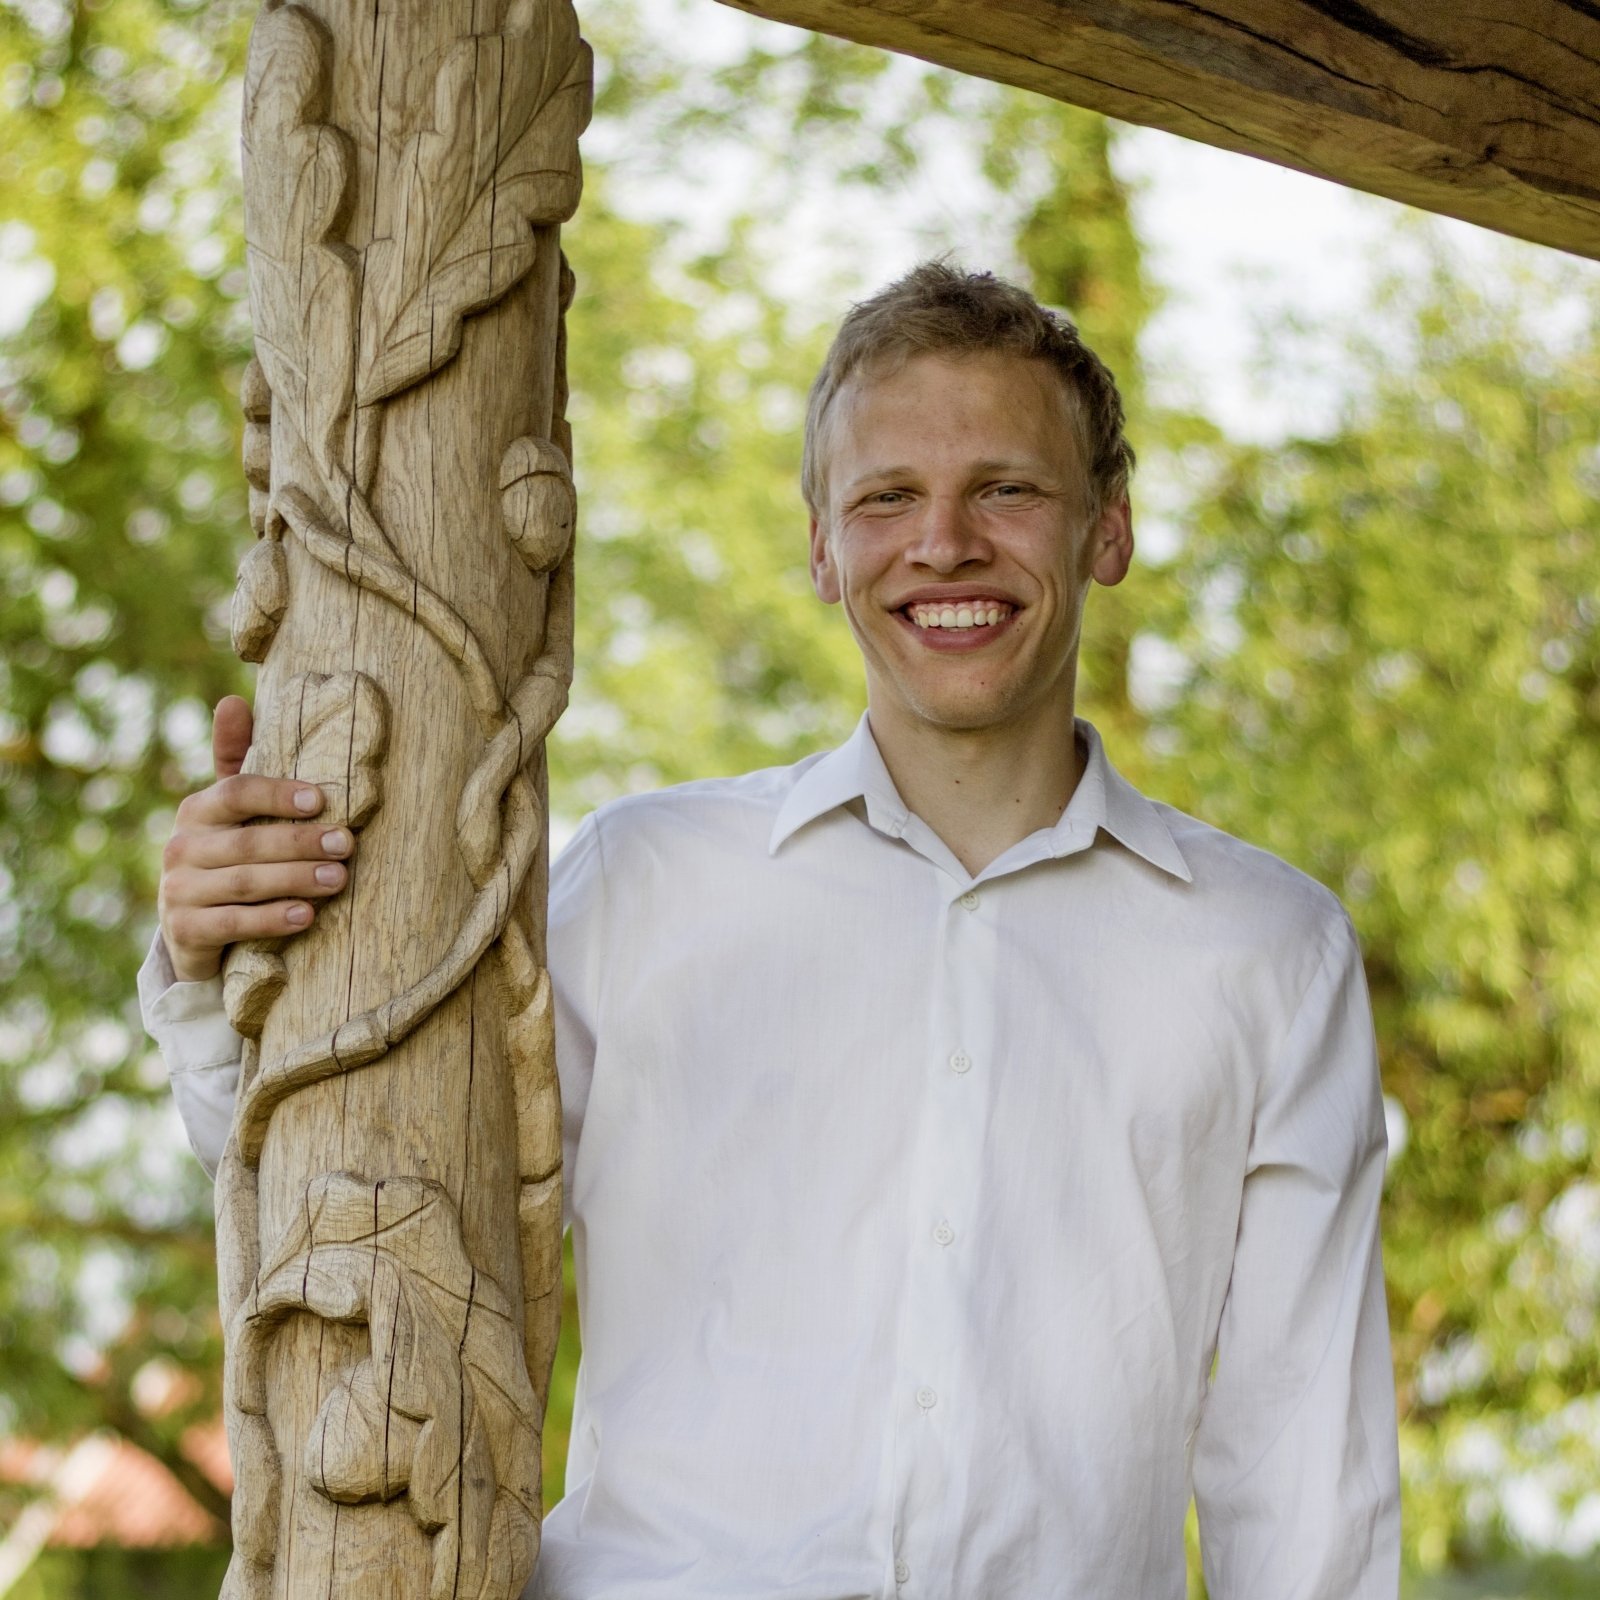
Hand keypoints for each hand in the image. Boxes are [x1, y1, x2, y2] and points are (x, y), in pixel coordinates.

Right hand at [157, 695, 355, 982]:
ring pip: (244, 883)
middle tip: (347, 844)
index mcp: (197, 811)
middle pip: (247, 842)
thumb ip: (236, 761)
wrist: (193, 927)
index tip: (321, 800)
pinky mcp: (184, 931)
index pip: (236, 792)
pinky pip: (233, 923)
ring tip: (339, 879)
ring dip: (296, 880)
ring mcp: (178, 891)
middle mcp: (182, 847)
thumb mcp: (230, 810)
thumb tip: (232, 700)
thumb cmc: (227, 856)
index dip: (277, 794)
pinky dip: (272, 919)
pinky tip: (307, 916)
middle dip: (300, 842)